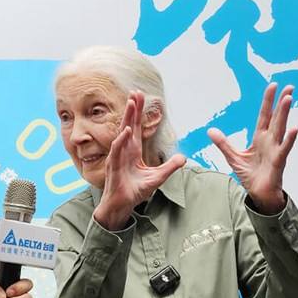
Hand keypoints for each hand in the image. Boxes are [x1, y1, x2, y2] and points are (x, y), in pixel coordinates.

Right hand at [94, 91, 185, 229]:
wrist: (122, 205)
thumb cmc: (135, 191)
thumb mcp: (158, 178)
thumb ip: (170, 167)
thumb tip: (183, 157)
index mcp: (133, 151)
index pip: (137, 127)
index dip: (139, 113)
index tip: (140, 97)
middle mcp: (125, 150)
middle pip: (129, 124)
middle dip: (133, 108)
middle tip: (135, 92)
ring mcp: (118, 156)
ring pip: (123, 133)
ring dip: (127, 118)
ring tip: (132, 103)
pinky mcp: (113, 165)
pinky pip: (117, 149)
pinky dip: (122, 140)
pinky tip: (127, 130)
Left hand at [208, 83, 295, 213]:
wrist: (258, 192)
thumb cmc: (250, 175)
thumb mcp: (233, 157)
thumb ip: (223, 143)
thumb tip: (211, 130)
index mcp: (260, 138)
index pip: (264, 116)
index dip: (268, 101)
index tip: (273, 86)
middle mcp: (270, 141)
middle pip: (275, 118)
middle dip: (281, 102)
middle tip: (289, 87)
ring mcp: (275, 150)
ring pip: (281, 128)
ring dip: (284, 114)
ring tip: (289, 99)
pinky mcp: (278, 161)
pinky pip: (284, 148)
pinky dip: (289, 139)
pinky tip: (294, 129)